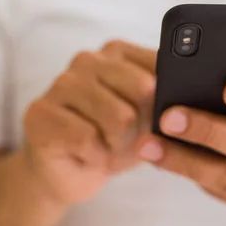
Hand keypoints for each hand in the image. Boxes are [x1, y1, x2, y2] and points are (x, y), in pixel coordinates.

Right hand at [21, 40, 156, 205]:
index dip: (166, 102)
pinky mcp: (40, 113)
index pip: (161, 66)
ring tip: (105, 146)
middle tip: (125, 138)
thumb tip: (186, 95)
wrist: (72, 173)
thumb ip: (167, 97)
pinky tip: (86, 154)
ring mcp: (61, 83)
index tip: (153, 118)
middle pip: (144, 90)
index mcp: (118, 52)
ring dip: (118, 145)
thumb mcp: (150, 117)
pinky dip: (95, 156)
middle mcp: (88, 59)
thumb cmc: (115, 140)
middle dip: (143, 126)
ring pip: (119, 118)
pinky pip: (87, 138)